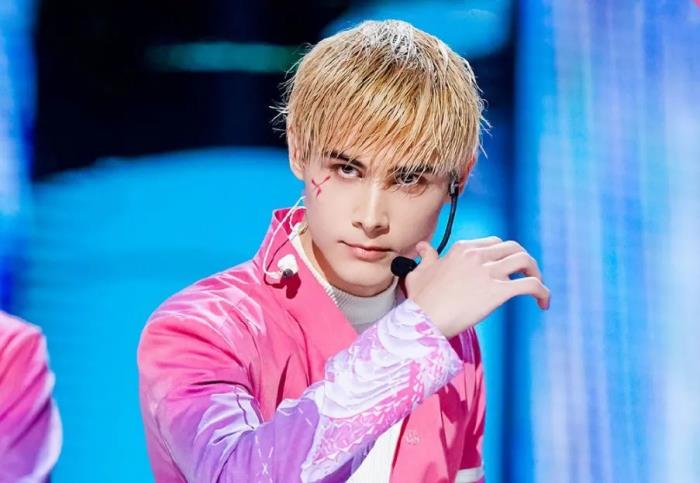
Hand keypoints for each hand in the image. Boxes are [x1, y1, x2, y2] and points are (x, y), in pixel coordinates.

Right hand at [406, 237, 549, 337]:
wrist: (423, 321)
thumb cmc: (420, 301)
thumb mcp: (418, 273)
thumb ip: (425, 257)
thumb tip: (423, 246)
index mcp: (462, 249)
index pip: (494, 243)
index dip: (505, 255)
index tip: (507, 268)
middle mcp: (477, 256)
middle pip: (514, 248)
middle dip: (525, 261)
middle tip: (527, 276)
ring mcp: (489, 272)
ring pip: (525, 261)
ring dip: (536, 273)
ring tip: (538, 289)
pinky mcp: (498, 291)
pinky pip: (531, 285)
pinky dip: (543, 292)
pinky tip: (543, 303)